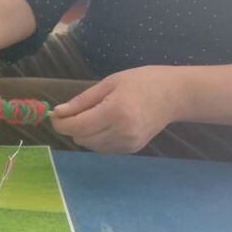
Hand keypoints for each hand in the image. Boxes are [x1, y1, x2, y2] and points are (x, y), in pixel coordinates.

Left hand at [50, 66, 184, 153]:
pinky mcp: (131, 149)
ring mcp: (127, 144)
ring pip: (90, 145)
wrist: (175, 95)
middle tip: (76, 111)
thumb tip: (59, 113)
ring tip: (96, 115)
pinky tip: (106, 124)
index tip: (56, 114)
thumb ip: (82, 101)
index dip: (60, 123)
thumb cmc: (142, 82)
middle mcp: (121, 132)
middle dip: (72, 126)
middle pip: (80, 138)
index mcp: (115, 112)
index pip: (76, 127)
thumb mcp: (109, 83)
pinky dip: (97, 138)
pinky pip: (102, 148)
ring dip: (84, 133)